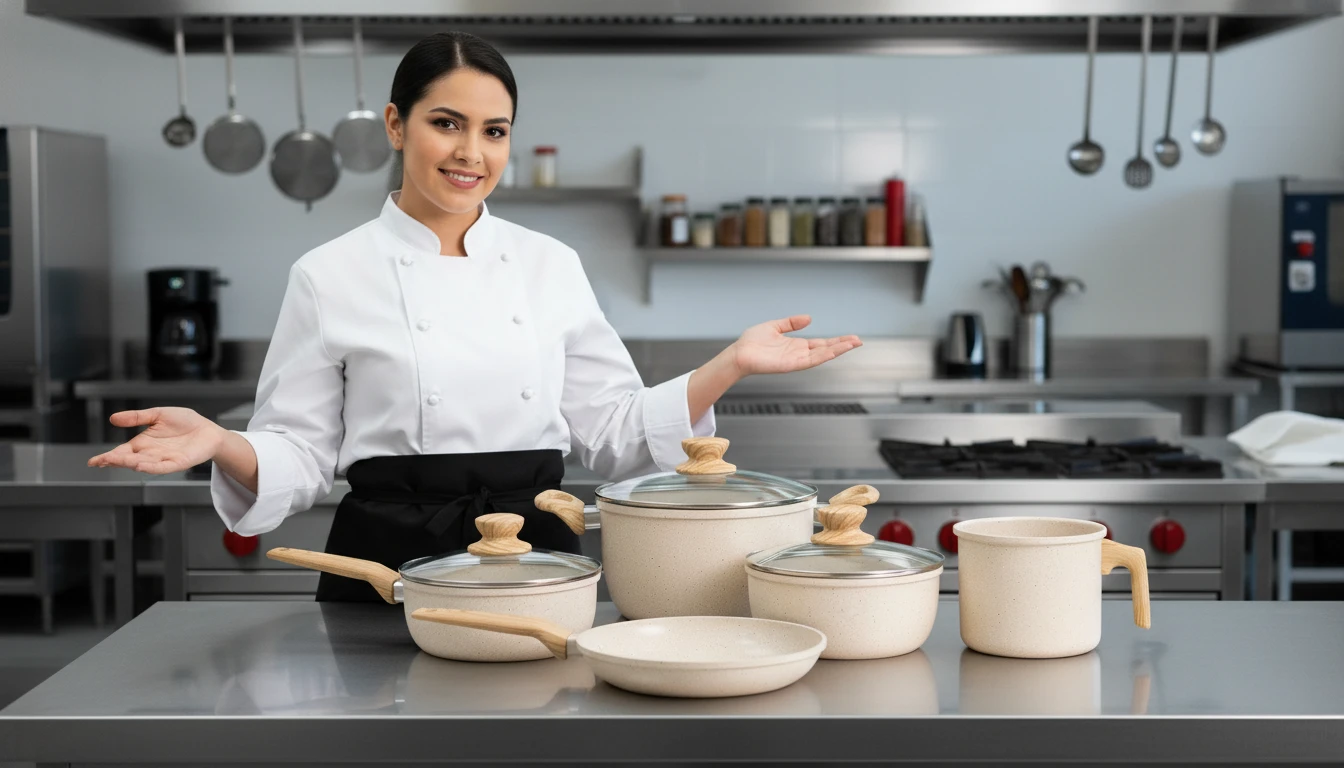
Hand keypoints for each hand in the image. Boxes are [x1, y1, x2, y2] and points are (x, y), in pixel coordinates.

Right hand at [87, 407, 224, 474]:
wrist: (207, 430)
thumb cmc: (185, 422)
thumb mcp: (157, 415)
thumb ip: (137, 417)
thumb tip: (113, 418)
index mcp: (143, 443)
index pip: (121, 451)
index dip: (108, 457)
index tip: (93, 462)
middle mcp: (151, 454)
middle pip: (129, 459)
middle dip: (116, 460)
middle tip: (103, 461)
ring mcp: (164, 459)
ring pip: (144, 464)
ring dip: (131, 463)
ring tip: (117, 461)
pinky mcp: (178, 463)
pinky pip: (163, 467)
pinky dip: (151, 467)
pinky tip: (140, 466)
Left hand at [730, 315, 861, 376]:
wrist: (739, 353)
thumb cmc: (752, 342)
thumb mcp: (775, 327)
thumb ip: (792, 323)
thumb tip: (809, 318)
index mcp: (796, 345)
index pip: (821, 344)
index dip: (836, 341)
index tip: (850, 338)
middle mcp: (799, 354)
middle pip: (826, 350)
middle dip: (843, 346)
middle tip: (859, 341)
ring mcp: (796, 360)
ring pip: (822, 355)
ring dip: (838, 350)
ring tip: (853, 344)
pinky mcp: (791, 365)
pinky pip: (811, 360)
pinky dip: (824, 356)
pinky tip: (835, 351)